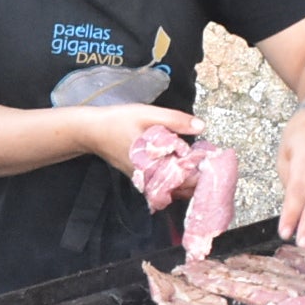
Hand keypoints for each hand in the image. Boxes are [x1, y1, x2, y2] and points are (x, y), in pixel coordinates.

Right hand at [66, 102, 198, 178]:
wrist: (90, 132)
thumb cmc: (117, 122)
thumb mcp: (148, 114)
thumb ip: (175, 121)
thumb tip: (202, 126)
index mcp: (153, 165)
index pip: (186, 179)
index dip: (202, 172)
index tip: (213, 160)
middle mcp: (149, 179)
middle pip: (182, 189)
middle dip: (199, 179)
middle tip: (211, 163)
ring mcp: (144, 181)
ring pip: (173, 190)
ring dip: (189, 181)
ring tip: (200, 165)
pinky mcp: (141, 179)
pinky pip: (164, 186)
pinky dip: (177, 180)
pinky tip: (184, 166)